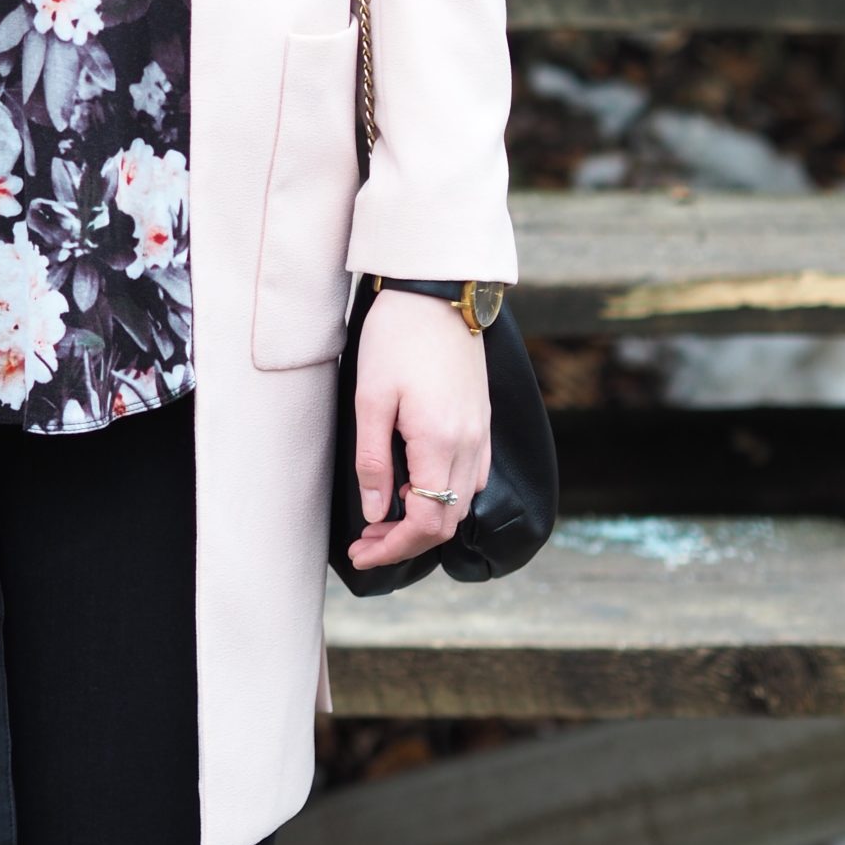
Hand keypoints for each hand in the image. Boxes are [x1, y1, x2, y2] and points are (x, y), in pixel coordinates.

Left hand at [346, 287, 489, 571]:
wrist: (437, 292)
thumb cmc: (396, 337)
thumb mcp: (371, 399)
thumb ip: (374, 461)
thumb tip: (377, 513)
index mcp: (441, 442)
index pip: (428, 521)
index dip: (394, 547)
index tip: (362, 552)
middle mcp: (470, 444)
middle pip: (448, 519)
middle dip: (407, 540)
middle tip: (366, 541)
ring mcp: (480, 432)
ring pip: (462, 500)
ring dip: (426, 519)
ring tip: (384, 517)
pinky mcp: (481, 419)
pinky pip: (472, 476)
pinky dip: (446, 494)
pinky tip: (416, 485)